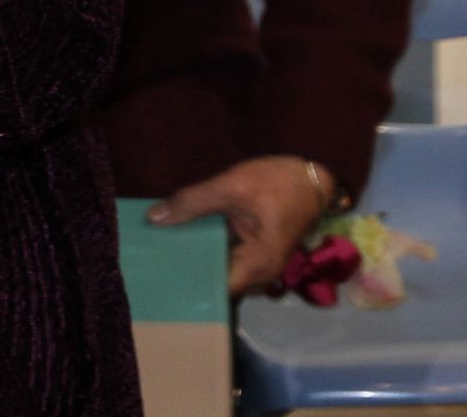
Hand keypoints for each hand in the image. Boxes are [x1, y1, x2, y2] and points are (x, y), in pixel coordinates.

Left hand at [151, 153, 333, 294]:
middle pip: (218, 282)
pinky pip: (228, 256)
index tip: (161, 277)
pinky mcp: (255, 252)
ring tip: (160, 250)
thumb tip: (154, 218)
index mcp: (259, 265)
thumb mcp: (232, 186)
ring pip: (222, 269)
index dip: (191, 285)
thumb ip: (192, 202)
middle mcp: (261, 274)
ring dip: (197, 258)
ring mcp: (259, 264)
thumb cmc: (279, 183)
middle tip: (152, 260)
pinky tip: (182, 238)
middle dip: (188, 271)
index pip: (218, 290)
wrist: (314, 177)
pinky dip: (208, 248)